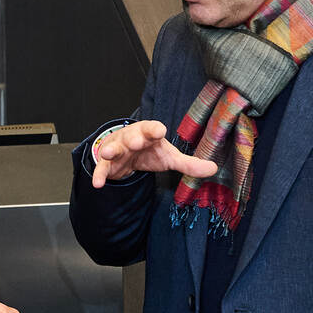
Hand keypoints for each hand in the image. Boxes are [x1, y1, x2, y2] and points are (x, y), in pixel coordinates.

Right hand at [92, 120, 216, 187]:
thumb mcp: (170, 157)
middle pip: (132, 136)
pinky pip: (102, 168)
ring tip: (106, 153)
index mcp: (150, 134)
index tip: (160, 131)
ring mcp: (118, 149)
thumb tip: (214, 169)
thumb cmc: (150, 151)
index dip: (155, 129)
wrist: (126, 154)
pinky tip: (98, 183)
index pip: (153, 128)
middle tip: (136, 141)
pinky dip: (99, 174)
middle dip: (134, 138)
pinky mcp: (108, 163)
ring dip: (110, 149)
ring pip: (114, 148)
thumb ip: (189, 164)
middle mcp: (133, 138)